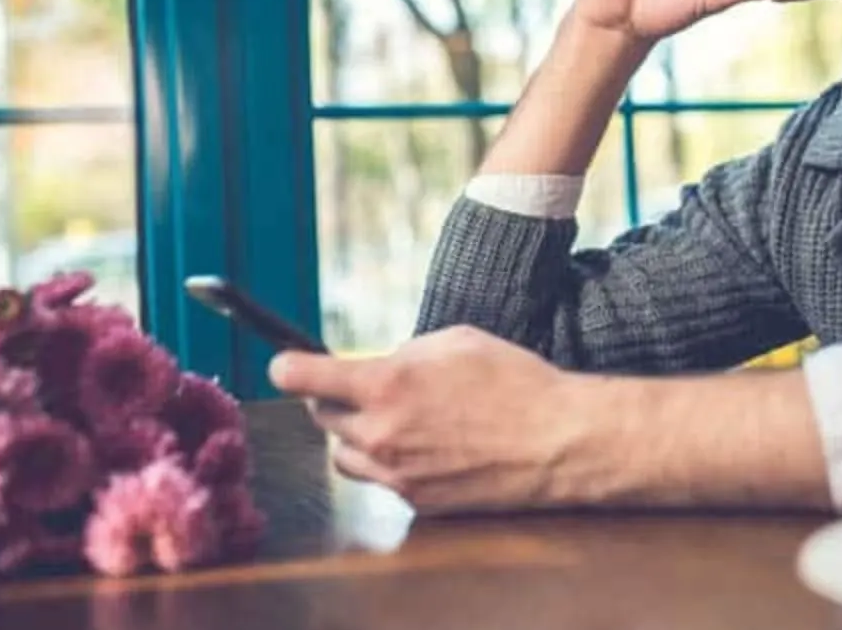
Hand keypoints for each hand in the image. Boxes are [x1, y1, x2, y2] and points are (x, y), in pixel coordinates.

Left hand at [267, 326, 590, 513]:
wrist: (556, 441)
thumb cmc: (514, 381)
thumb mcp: (456, 341)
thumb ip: (404, 353)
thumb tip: (378, 365)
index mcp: (386, 385)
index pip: (304, 378)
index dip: (288, 366)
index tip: (285, 364)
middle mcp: (380, 434)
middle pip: (321, 417)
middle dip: (334, 398)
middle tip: (362, 386)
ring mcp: (396, 474)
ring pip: (344, 454)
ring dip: (356, 434)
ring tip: (394, 419)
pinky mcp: (416, 501)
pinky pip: (381, 479)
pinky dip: (390, 461)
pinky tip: (426, 446)